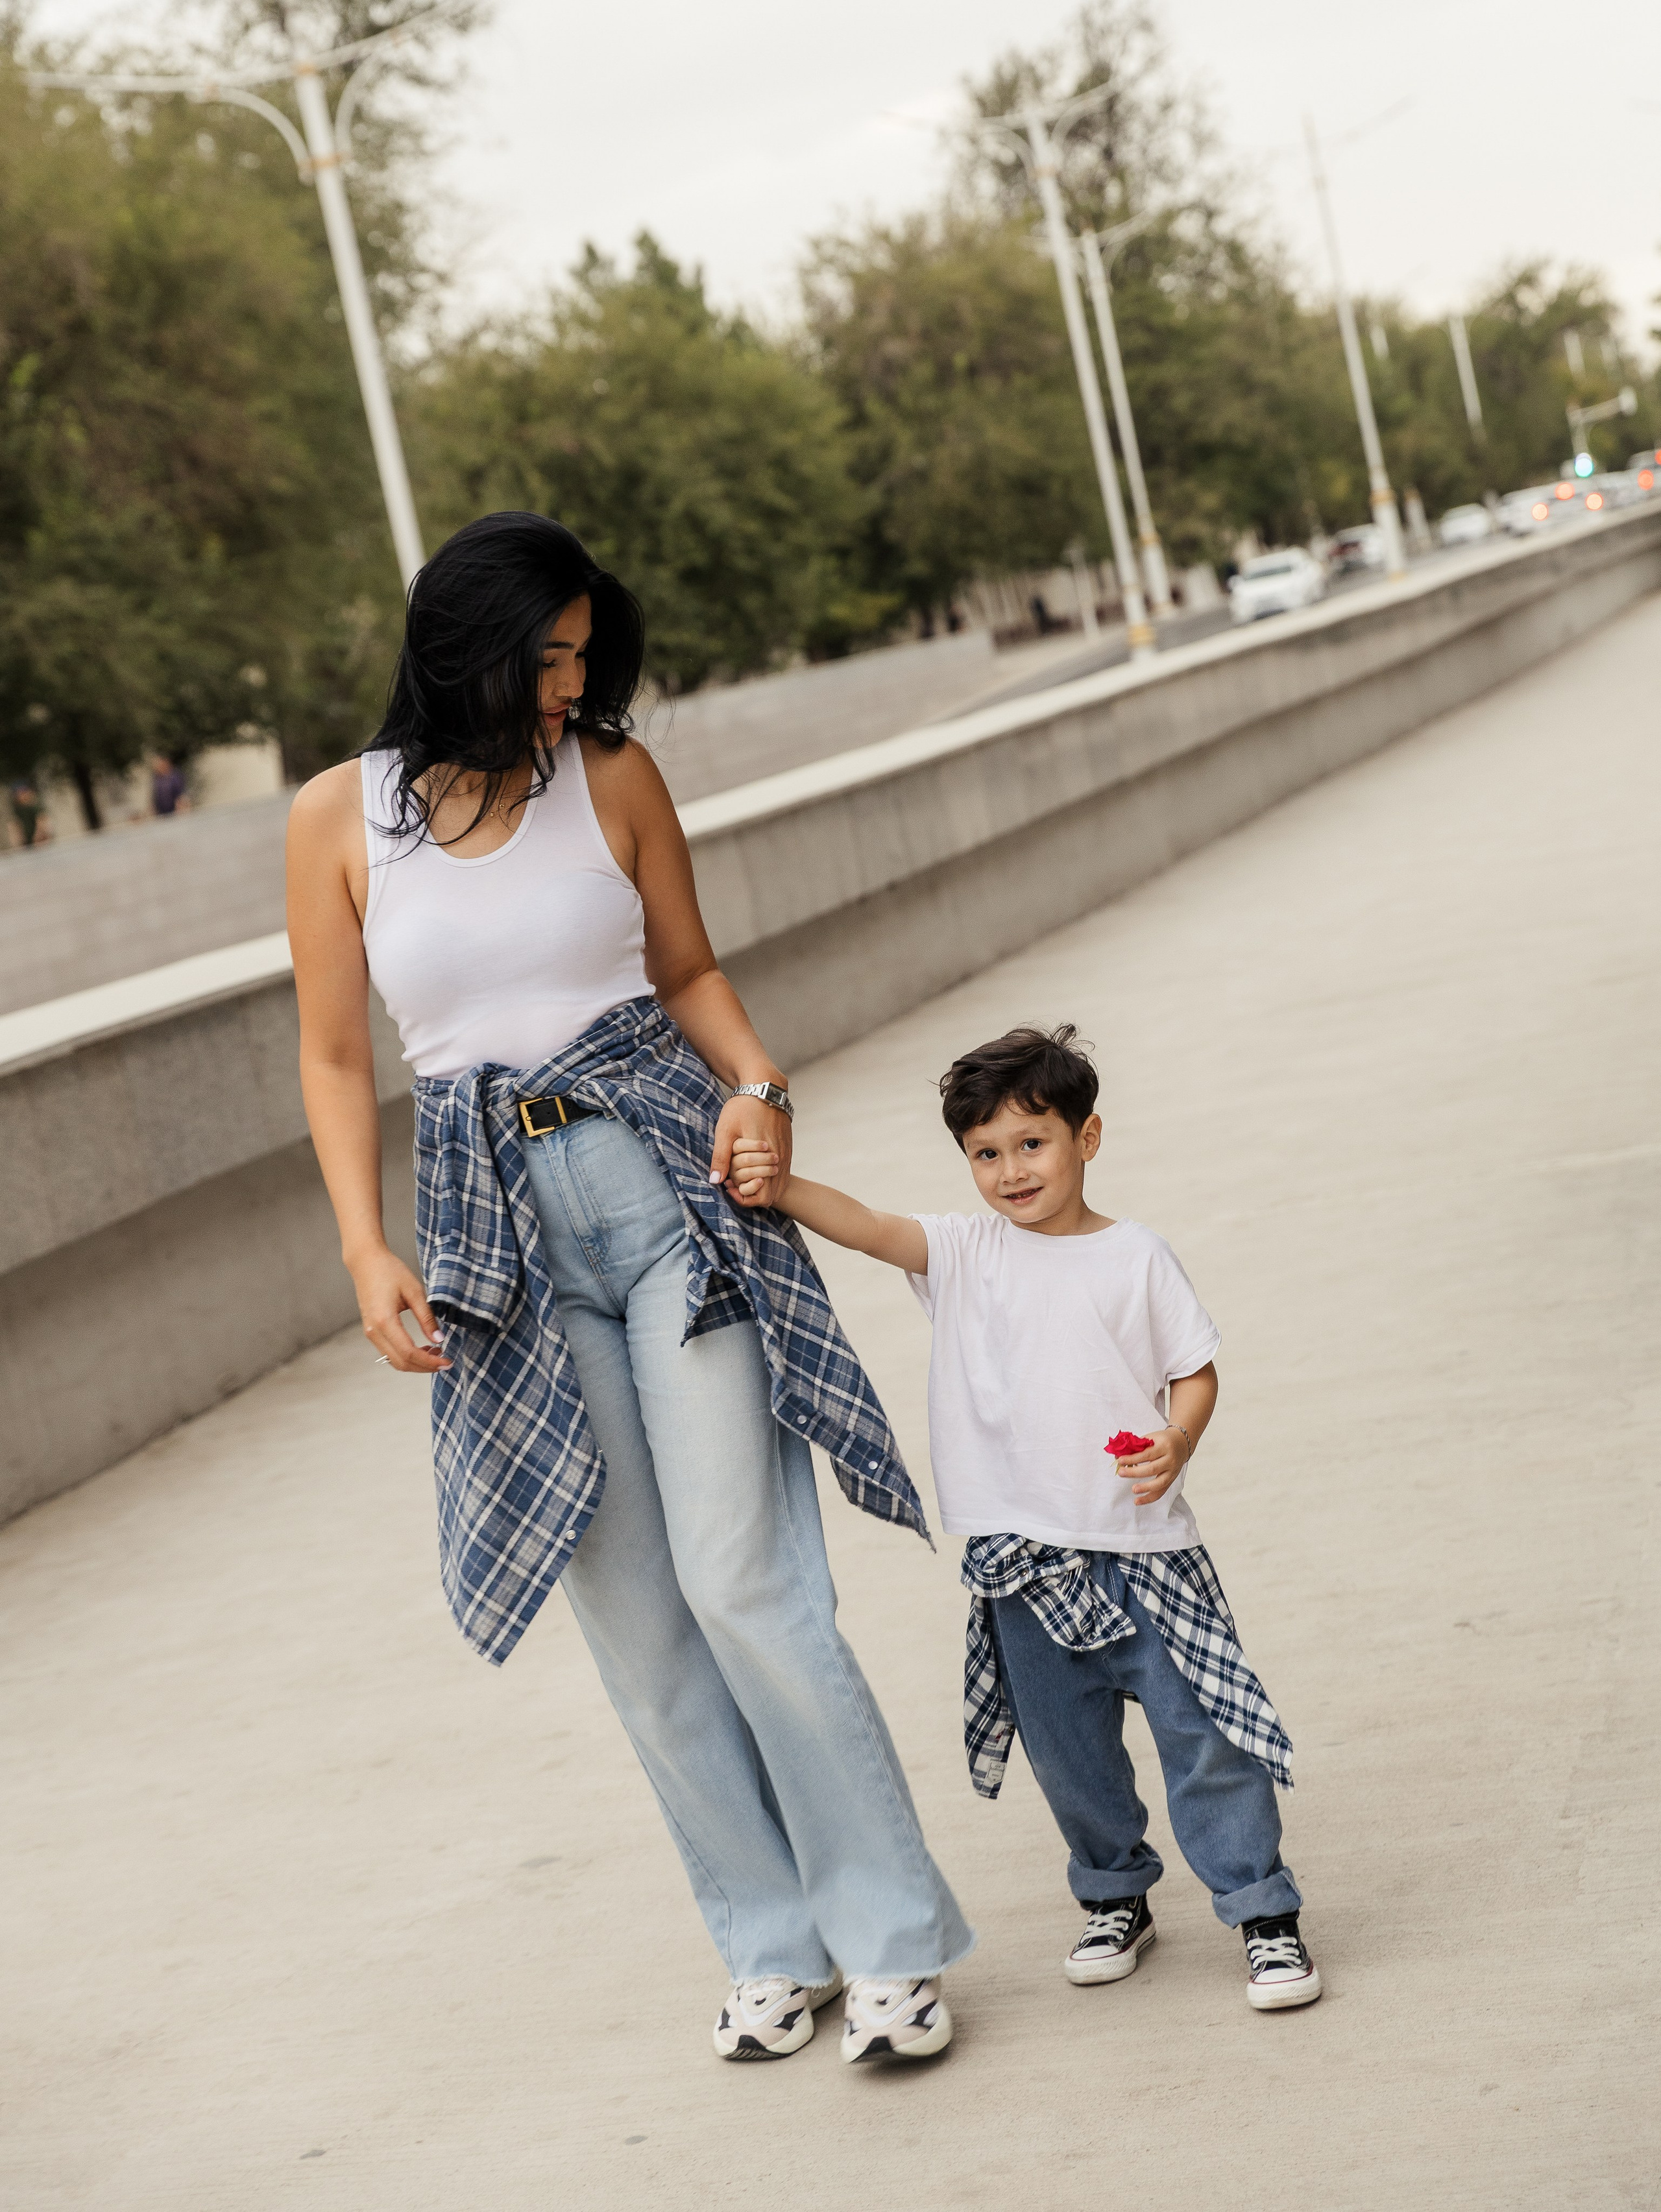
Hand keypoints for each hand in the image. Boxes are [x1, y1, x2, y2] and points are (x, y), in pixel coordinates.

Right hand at [349, 1244, 451, 1372]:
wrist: (366, 1262)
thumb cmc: (390, 1271)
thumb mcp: (414, 1291)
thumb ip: (427, 1317)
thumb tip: (439, 1340)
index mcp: (384, 1321)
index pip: (409, 1352)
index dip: (429, 1361)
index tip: (447, 1361)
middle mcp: (374, 1331)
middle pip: (401, 1362)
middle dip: (424, 1367)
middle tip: (445, 1362)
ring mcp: (370, 1332)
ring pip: (394, 1360)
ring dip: (416, 1363)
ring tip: (436, 1354)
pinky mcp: (372, 1331)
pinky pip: (389, 1352)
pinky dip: (406, 1356)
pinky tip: (422, 1348)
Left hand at [710, 1094, 791, 1206]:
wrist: (765, 1088)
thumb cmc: (743, 1107)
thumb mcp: (725, 1130)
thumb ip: (721, 1157)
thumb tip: (715, 1181)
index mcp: (765, 1158)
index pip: (762, 1196)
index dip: (744, 1197)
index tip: (729, 1187)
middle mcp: (780, 1159)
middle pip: (772, 1196)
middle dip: (752, 1194)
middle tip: (734, 1183)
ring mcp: (786, 1155)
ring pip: (778, 1186)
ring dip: (762, 1187)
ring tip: (742, 1176)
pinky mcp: (788, 1149)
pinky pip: (782, 1174)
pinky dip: (769, 1178)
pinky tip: (754, 1168)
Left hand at [1114, 1426, 1188, 1504]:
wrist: (1181, 1444)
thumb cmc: (1163, 1440)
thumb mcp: (1151, 1438)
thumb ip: (1136, 1447)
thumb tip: (1118, 1456)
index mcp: (1164, 1446)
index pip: (1147, 1454)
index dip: (1133, 1458)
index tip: (1120, 1460)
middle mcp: (1170, 1460)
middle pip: (1152, 1469)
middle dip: (1135, 1472)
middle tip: (1121, 1473)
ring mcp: (1172, 1472)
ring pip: (1159, 1483)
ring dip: (1145, 1488)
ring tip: (1133, 1490)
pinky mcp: (1172, 1480)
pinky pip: (1161, 1492)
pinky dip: (1149, 1498)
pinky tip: (1138, 1501)